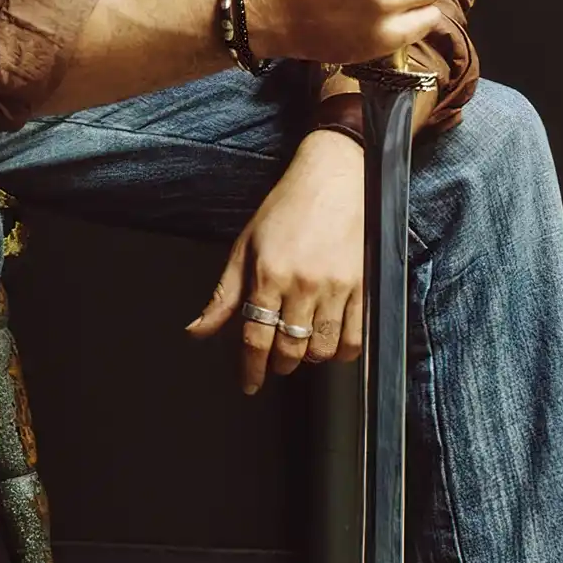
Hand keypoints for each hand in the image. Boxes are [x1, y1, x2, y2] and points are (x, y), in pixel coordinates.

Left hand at [184, 130, 364, 392]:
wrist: (335, 178)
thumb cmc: (286, 207)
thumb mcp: (245, 246)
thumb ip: (224, 295)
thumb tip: (197, 330)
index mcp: (268, 274)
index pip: (255, 338)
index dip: (250, 369)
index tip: (249, 385)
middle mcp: (303, 284)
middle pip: (289, 350)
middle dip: (279, 366)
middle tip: (274, 364)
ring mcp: (336, 287)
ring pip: (321, 349)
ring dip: (308, 359)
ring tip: (301, 348)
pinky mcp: (364, 286)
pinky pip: (354, 339)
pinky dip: (340, 352)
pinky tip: (329, 344)